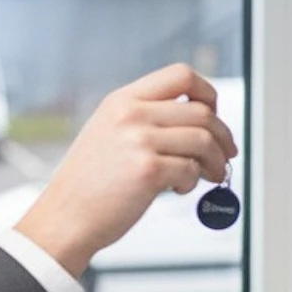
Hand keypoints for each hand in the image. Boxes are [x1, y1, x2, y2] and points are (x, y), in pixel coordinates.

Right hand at [15, 63, 237, 276]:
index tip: (214, 114)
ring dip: (215, 161)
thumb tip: (199, 118)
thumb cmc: (90, 182)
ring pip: (203, 140)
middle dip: (222, 136)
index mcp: (123, 99)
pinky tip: (178, 188)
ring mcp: (138, 141)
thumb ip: (145, 118)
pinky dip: (193, 181)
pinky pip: (192, 169)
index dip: (207, 92)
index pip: (181, 75)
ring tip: (209, 175)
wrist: (65, 217)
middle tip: (225, 155)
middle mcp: (131, 114)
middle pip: (201, 111)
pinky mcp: (147, 171)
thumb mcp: (109, 131)